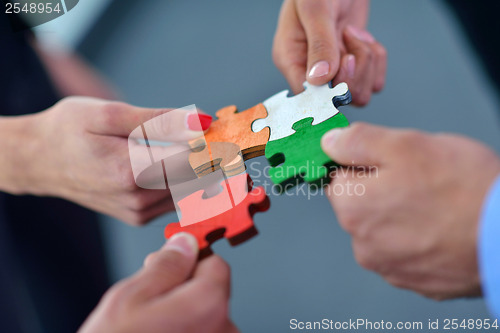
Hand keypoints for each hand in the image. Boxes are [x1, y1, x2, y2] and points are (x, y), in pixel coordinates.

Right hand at [7, 97, 210, 224]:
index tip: (230, 131)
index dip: (216, 145)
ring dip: (204, 169)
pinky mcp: (139, 216)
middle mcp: (138, 199)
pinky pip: (176, 199)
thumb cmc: (69, 131)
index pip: (193, 161)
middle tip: (225, 137)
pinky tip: (183, 161)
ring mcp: (139, 212)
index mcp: (131, 171)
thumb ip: (160, 120)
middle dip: (216, 157)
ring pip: (190, 192)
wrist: (40, 161)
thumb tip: (202, 122)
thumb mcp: (109, 114)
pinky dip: (187, 180)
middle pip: (198, 180)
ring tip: (206, 146)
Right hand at [79, 233, 238, 332]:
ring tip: (149, 329)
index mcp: (209, 304)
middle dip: (183, 290)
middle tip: (149, 302)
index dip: (190, 261)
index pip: (216, 264)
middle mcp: (224, 330)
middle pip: (210, 292)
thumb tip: (185, 243)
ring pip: (204, 317)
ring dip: (182, 316)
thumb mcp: (131, 296)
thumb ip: (166, 265)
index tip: (170, 264)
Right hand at [272, 0, 385, 104]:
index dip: (329, 90)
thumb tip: (320, 80)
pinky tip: (364, 39)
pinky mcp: (355, 67)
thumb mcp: (315, 9)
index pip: (307, 95)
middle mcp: (310, 70)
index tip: (343, 62)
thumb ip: (319, 44)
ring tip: (354, 35)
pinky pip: (374, 81)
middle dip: (353, 71)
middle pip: (337, 100)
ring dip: (366, 64)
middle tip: (349, 38)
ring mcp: (334, 71)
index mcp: (291, 59)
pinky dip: (377, 61)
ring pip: (358, 94)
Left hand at [321, 123, 499, 298]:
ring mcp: (389, 266)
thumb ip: (358, 142)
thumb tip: (330, 142)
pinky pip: (408, 252)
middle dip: (384, 189)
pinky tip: (443, 228)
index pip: (338, 178)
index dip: (363, 164)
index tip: (387, 162)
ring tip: (437, 205)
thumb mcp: (404, 144)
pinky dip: (420, 239)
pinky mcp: (415, 281)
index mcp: (352, 208)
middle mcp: (363, 244)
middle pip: (362, 205)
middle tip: (421, 180)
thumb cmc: (464, 188)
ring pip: (385, 229)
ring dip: (402, 216)